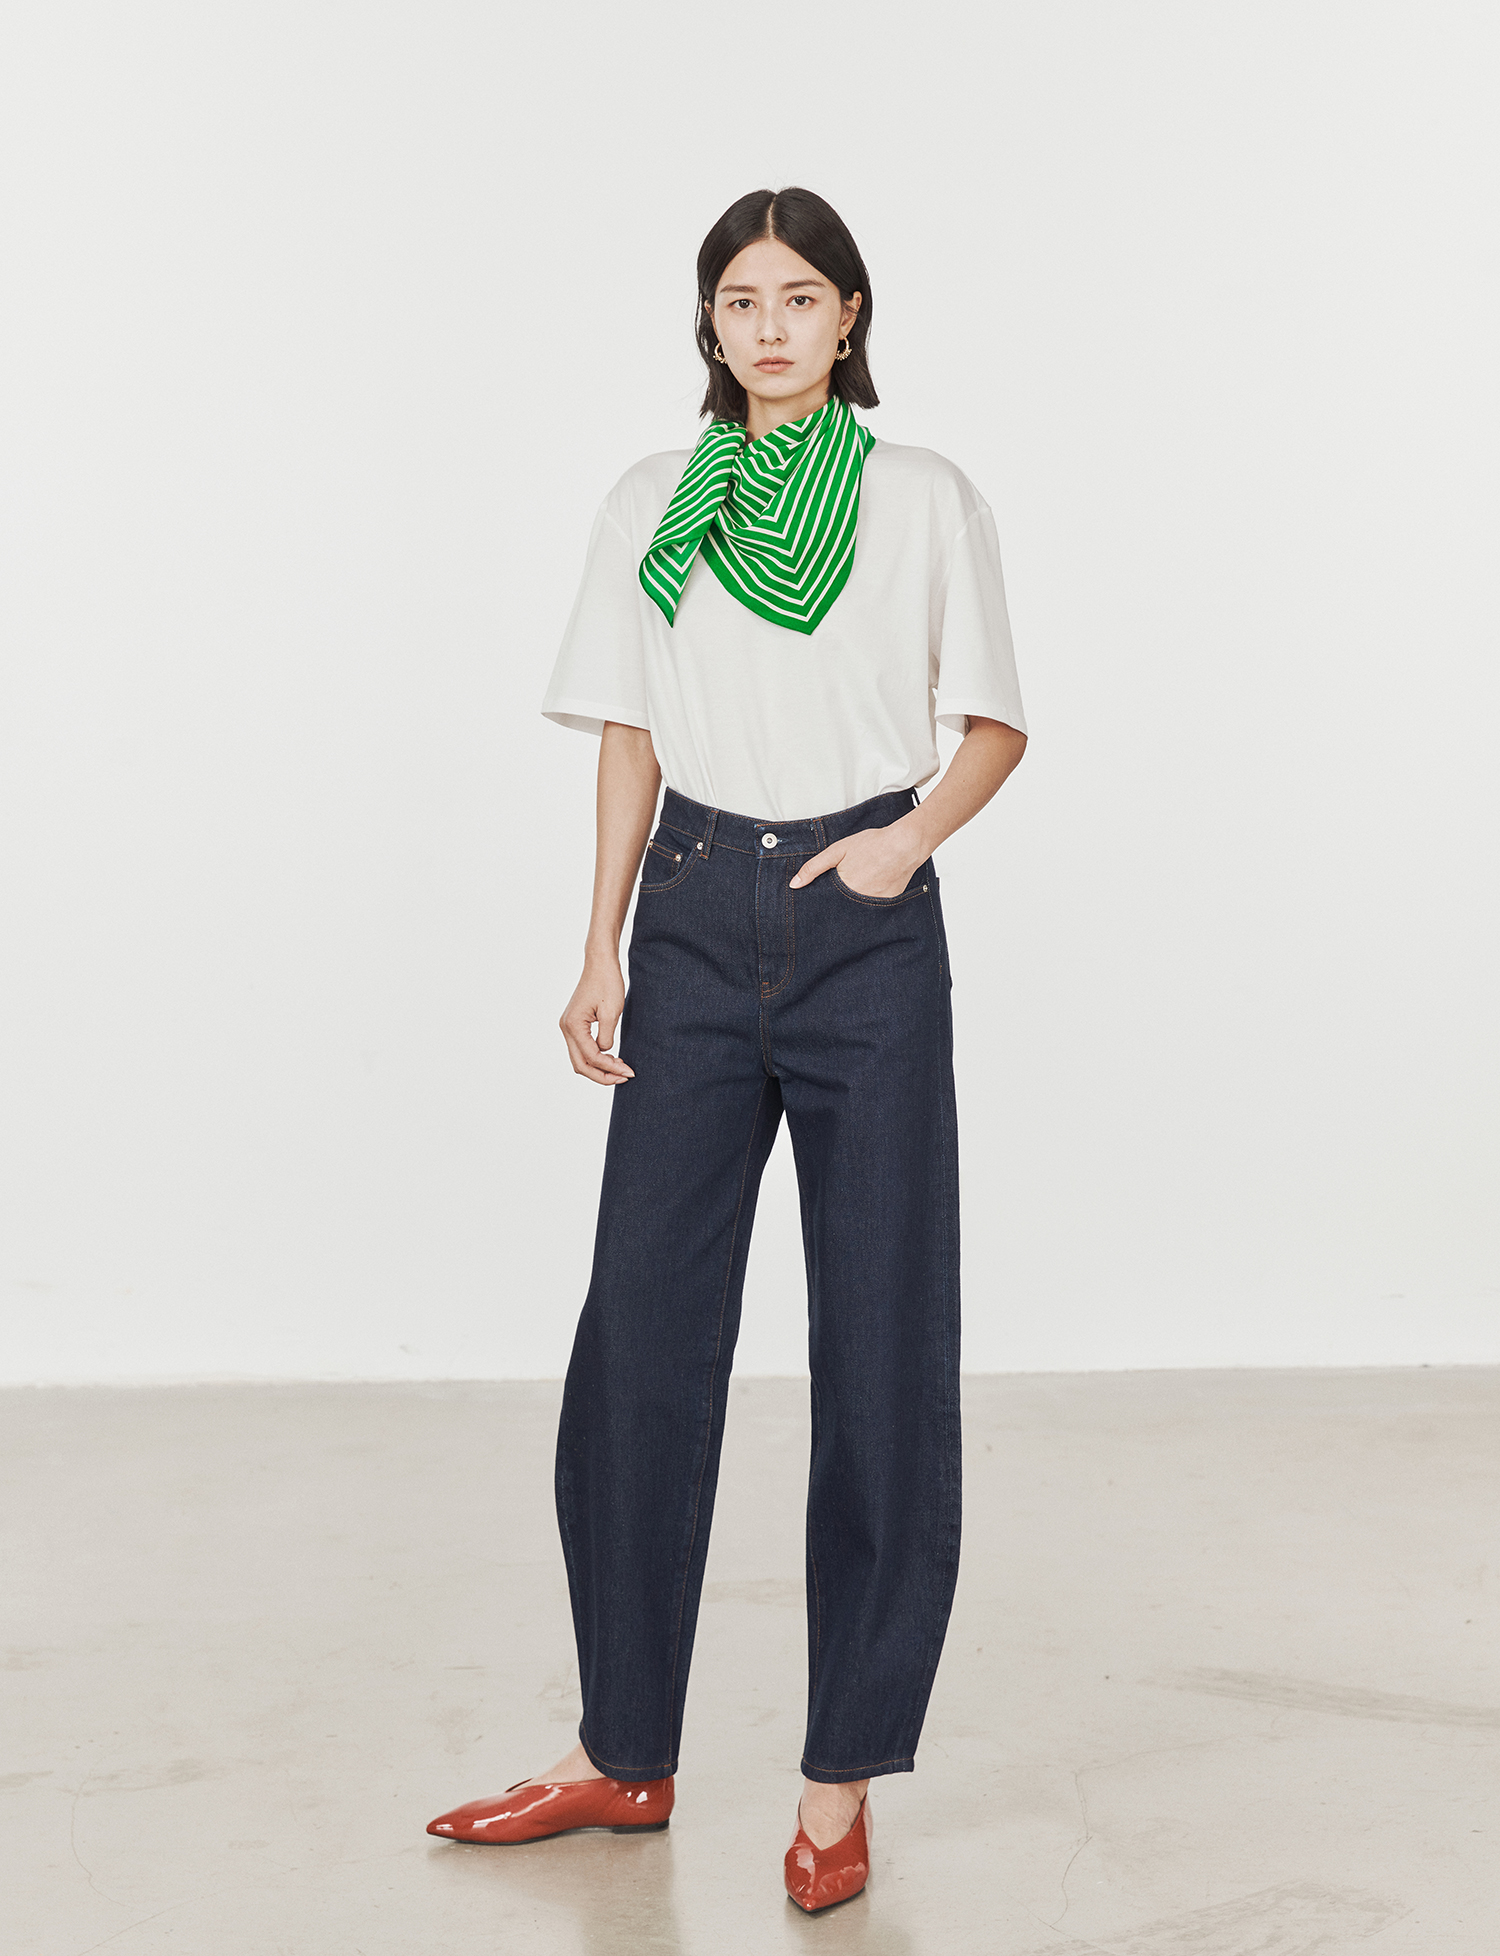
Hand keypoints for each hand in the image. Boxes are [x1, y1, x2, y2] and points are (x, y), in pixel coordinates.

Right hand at [559, 957, 634, 1084]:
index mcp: (573, 1025)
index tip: (629, 1072)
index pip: (591, 1057)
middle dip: (602, 1075)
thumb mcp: (612, 1012)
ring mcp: (568, 1026)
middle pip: (581, 1064)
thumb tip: (604, 1053)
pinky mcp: (574, 1024)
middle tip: (624, 1077)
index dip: (610, 1069)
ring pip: (580, 1059)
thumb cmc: (607, 982)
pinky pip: (582, 1048)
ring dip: (598, 1068)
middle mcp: (566, 1028)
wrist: (600, 963)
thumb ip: (606, 1037)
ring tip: (620, 1069)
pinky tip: (612, 1058)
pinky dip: (595, 1057)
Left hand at [788, 821, 924, 898]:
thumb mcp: (837, 851)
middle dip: (839, 899)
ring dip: (856, 898)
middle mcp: (858, 902)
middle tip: (850, 880)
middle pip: (842, 906)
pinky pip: (874, 904)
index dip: (823, 899)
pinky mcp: (889, 903)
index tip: (820, 898)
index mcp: (843, 890)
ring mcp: (875, 905)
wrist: (905, 844)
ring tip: (865, 878)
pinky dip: (872, 896)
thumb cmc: (871, 844)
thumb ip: (814, 868)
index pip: (826, 904)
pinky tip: (877, 881)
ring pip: (858, 907)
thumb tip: (794, 885)